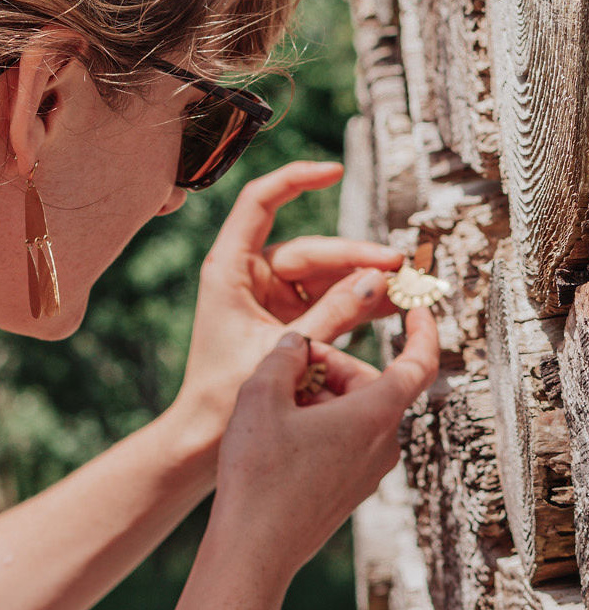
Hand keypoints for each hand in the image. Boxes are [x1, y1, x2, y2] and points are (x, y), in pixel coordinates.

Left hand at [171, 162, 403, 458]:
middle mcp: (248, 276)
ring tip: (405, 289)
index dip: (296, 179)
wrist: (204, 438)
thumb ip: (333, 314)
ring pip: (326, 277)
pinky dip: (356, 305)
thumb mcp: (285, 350)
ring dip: (364, 283)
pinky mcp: (287, 322)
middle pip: (311, 250)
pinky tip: (392, 306)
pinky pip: (328, 303)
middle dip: (356, 259)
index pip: (260, 202)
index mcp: (229, 268)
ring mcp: (269, 298)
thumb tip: (378, 280)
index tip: (333, 171)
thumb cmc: (224, 395)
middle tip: (398, 269)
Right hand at [211, 308, 438, 574]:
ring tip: (272, 404)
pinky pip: (344, 441)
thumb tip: (296, 342)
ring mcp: (369, 472)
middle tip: (286, 365)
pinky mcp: (349, 490)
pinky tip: (276, 433)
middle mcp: (383, 444)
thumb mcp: (260, 396)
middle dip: (331, 366)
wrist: (254, 549)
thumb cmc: (260, 473)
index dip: (423, 330)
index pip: (418, 362)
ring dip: (320, 396)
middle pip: (370, 384)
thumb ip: (283, 355)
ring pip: (354, 413)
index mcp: (375, 415)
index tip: (418, 307)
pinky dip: (318, 425)